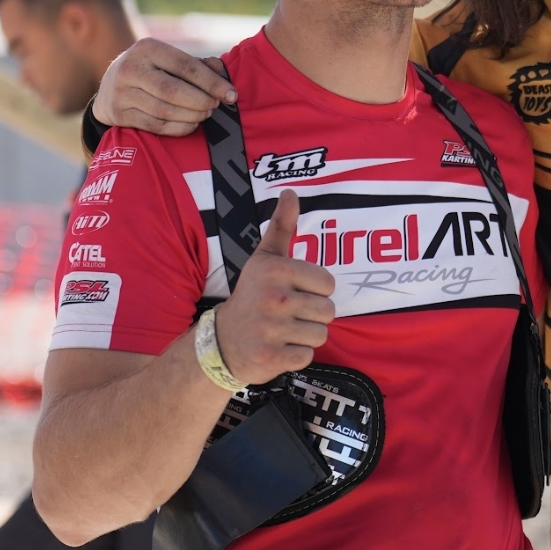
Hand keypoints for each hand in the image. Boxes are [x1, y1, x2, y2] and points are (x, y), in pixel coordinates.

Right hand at [92, 37, 233, 136]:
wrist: (109, 88)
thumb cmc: (151, 71)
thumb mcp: (167, 59)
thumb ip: (196, 64)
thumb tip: (222, 70)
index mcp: (147, 48)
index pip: (185, 66)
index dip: (211, 82)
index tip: (232, 94)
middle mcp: (130, 68)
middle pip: (173, 90)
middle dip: (201, 100)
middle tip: (216, 105)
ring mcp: (122, 93)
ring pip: (164, 110)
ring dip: (191, 115)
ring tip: (205, 113)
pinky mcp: (120, 114)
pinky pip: (155, 126)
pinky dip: (178, 128)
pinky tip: (191, 124)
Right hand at [212, 191, 335, 384]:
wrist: (222, 341)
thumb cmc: (252, 295)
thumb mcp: (264, 258)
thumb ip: (282, 226)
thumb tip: (291, 191)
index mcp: (275, 269)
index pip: (328, 283)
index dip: (316, 290)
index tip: (295, 291)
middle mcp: (273, 297)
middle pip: (328, 311)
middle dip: (313, 315)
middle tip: (289, 314)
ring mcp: (271, 329)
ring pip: (320, 334)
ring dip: (305, 335)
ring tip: (284, 330)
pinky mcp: (271, 357)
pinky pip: (307, 356)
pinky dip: (296, 355)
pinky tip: (278, 346)